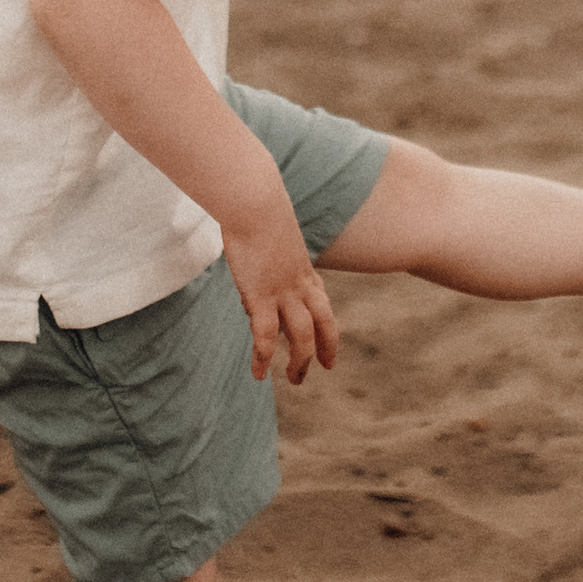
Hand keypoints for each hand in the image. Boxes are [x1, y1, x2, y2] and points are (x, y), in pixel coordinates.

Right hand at [224, 211, 338, 385]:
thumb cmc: (256, 207)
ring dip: (300, 360)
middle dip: (327, 346)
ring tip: (295, 379)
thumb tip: (255, 266)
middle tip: (325, 367)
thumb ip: (268, 253)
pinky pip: (266, 335)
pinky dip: (264, 357)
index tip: (327, 341)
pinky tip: (258, 374)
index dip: (326, 324)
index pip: (321, 302)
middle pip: (324, 321)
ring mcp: (283, 291)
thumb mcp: (270, 233)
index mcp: (302, 268)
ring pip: (302, 335)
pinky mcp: (262, 295)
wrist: (255, 202)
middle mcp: (299, 283)